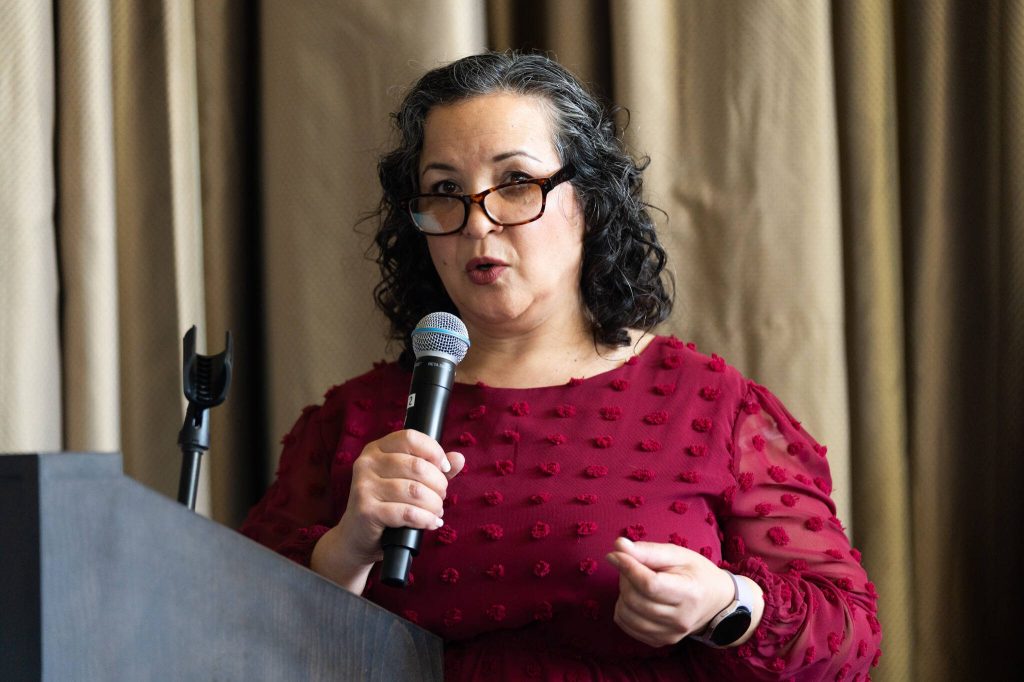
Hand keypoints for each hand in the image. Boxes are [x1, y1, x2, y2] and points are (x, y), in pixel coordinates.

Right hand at [311, 429, 464, 591]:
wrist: (357, 537)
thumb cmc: (387, 505)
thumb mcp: (409, 482)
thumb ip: (434, 469)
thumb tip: (459, 458)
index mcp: (377, 449)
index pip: (411, 437)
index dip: (434, 451)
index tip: (445, 468)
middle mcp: (367, 463)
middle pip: (417, 466)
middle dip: (438, 484)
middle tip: (441, 497)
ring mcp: (364, 486)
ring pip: (415, 491)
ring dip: (434, 504)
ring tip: (436, 511)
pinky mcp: (366, 510)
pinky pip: (406, 512)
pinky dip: (425, 519)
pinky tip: (431, 523)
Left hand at [605, 537, 736, 647]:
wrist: (716, 603)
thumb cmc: (697, 574)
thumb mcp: (678, 554)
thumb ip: (648, 551)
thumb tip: (618, 546)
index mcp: (689, 594)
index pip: (649, 585)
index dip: (628, 567)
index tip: (616, 554)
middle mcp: (680, 619)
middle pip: (635, 599)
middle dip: (624, 577)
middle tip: (631, 565)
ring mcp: (670, 634)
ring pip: (627, 614)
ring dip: (622, 593)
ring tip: (634, 582)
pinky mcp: (660, 641)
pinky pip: (626, 626)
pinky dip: (623, 609)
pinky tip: (635, 597)